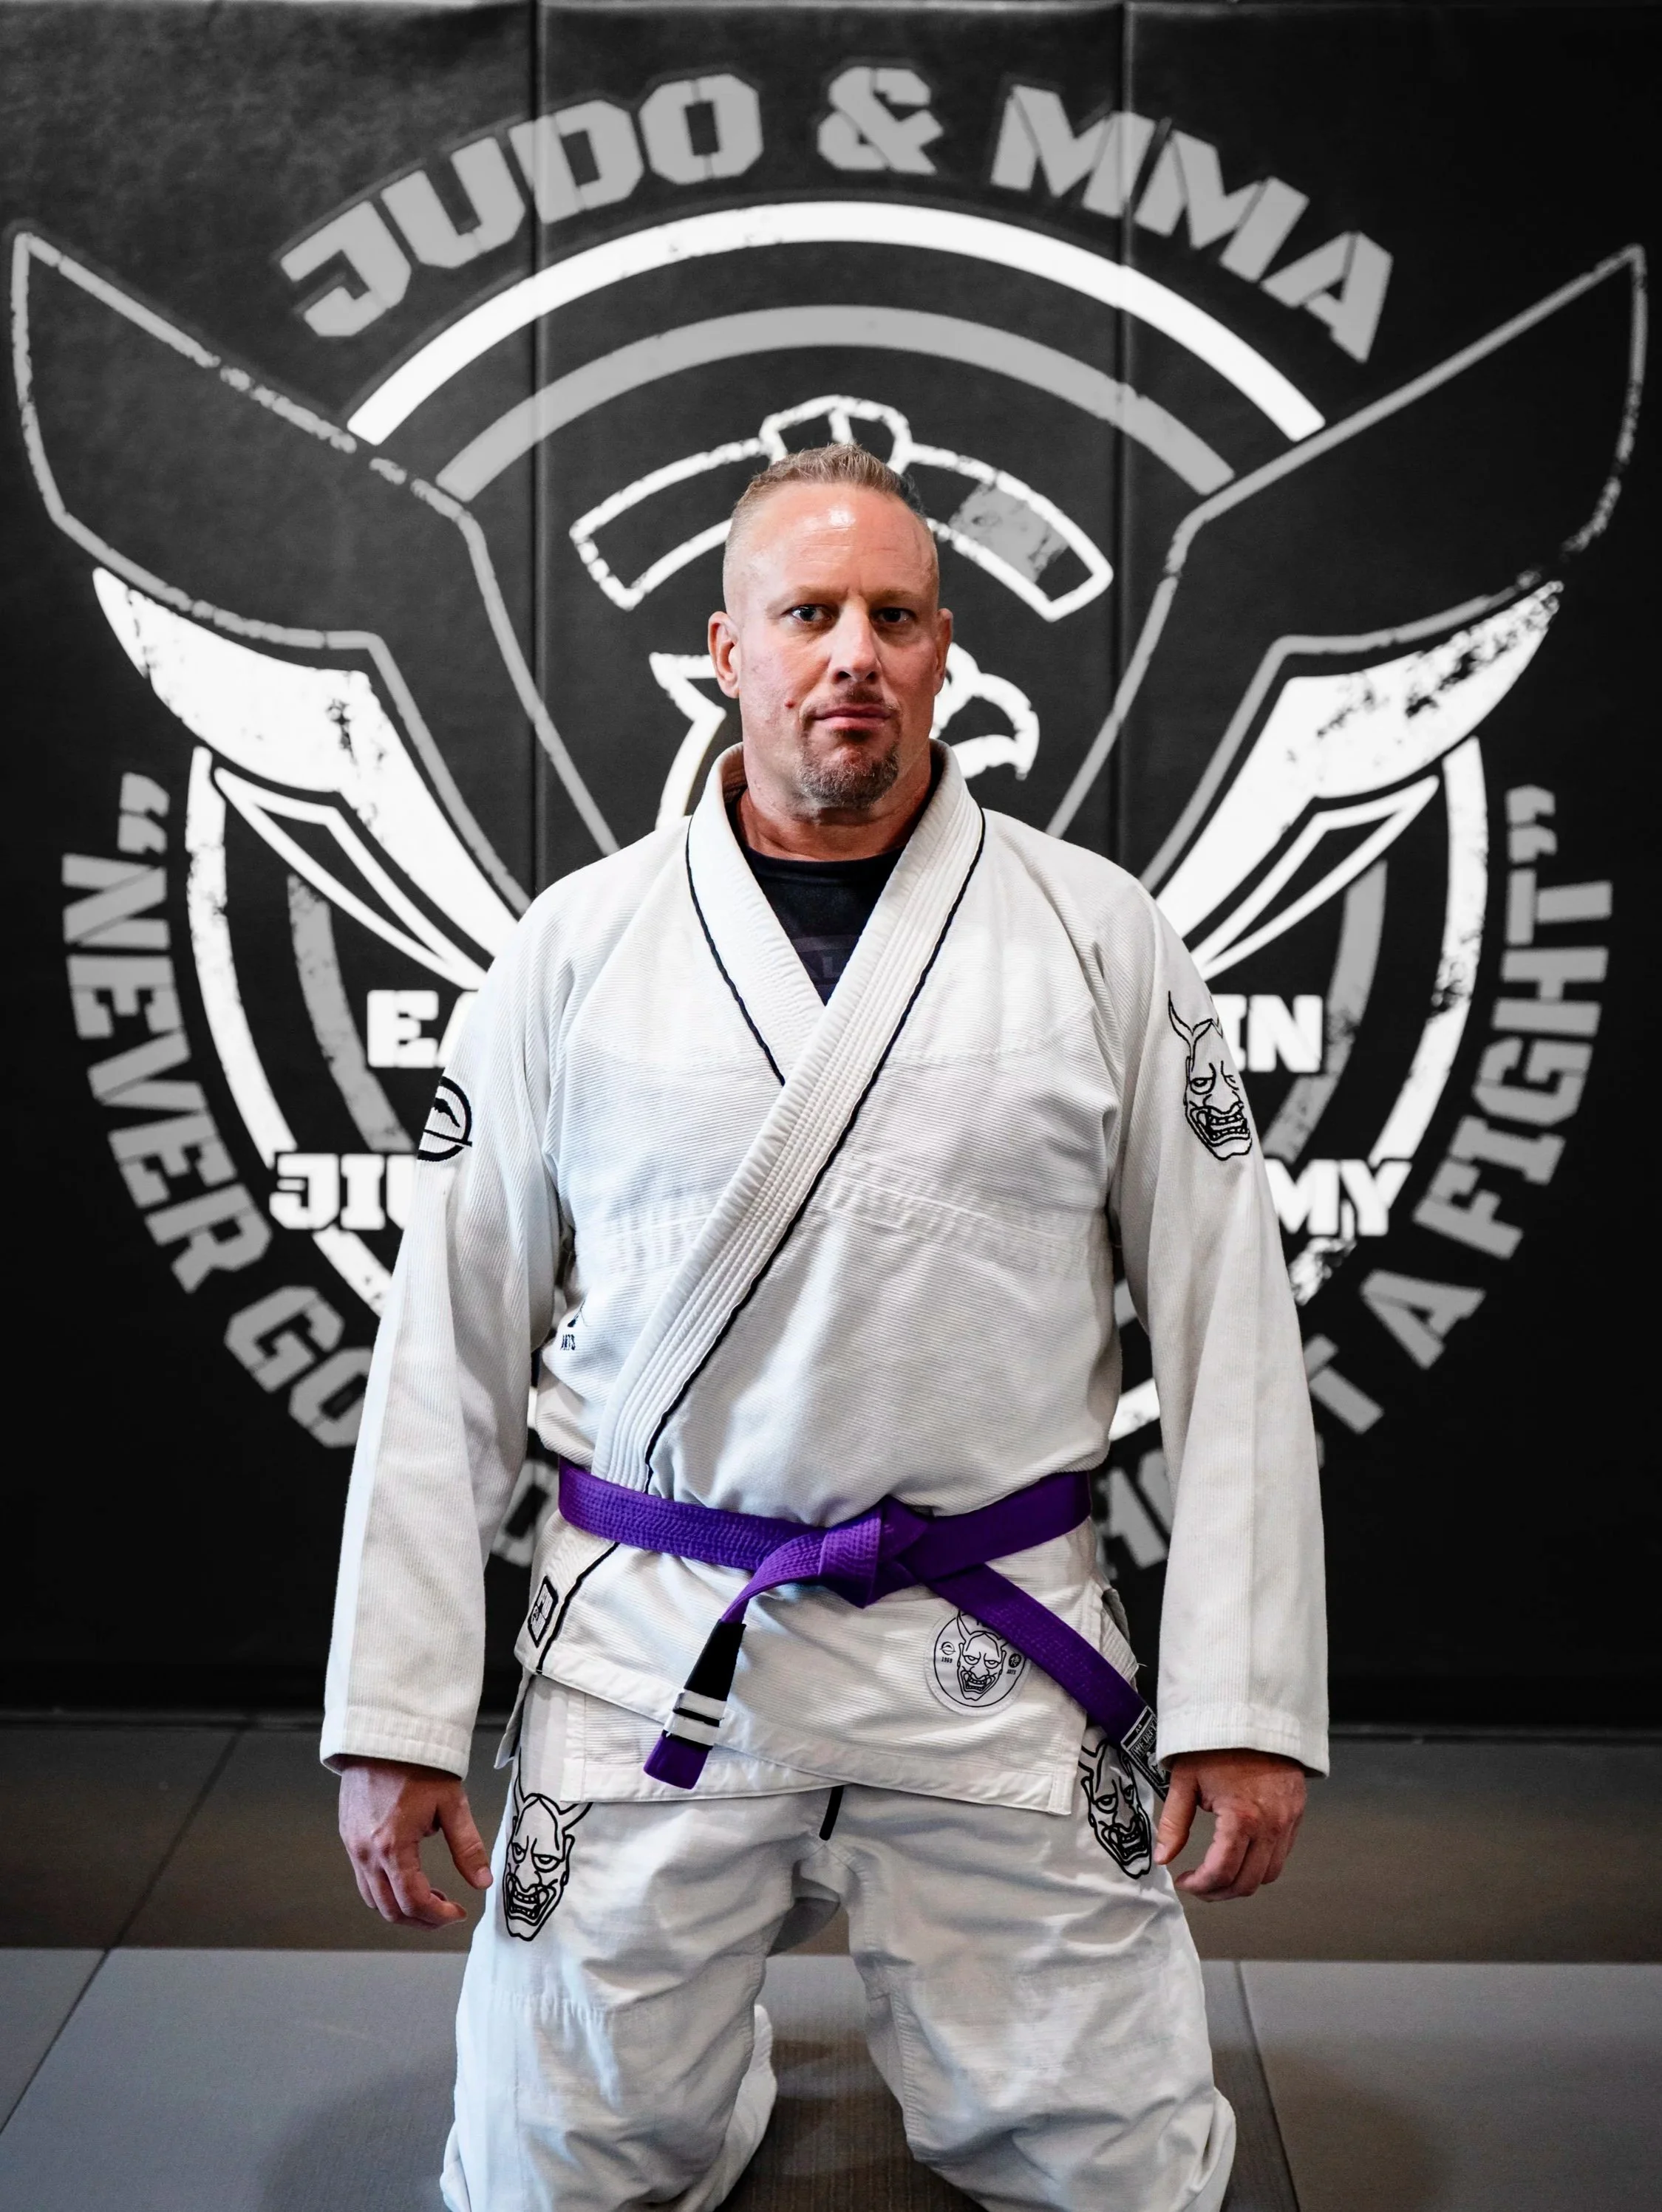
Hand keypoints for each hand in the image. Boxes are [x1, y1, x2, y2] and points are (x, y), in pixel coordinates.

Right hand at [337, 1756, 493, 1927]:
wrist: (384, 1734)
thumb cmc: (419, 1763)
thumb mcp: (452, 1803)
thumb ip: (467, 1847)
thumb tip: (482, 1882)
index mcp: (393, 1847)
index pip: (413, 1902)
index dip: (438, 1915)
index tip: (458, 1913)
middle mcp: (366, 1853)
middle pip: (389, 1910)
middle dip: (420, 1920)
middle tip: (446, 1913)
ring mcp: (352, 1846)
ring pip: (373, 1898)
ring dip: (401, 1907)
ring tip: (431, 1896)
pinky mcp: (348, 1836)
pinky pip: (363, 1878)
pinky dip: (385, 1888)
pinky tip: (408, 1876)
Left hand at [1154, 1747, 1305, 1900]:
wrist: (1255, 1713)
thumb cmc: (1218, 1742)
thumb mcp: (1185, 1779)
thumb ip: (1174, 1823)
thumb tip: (1163, 1857)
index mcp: (1241, 1818)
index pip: (1222, 1873)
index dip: (1199, 1886)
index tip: (1185, 1881)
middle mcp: (1270, 1825)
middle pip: (1247, 1883)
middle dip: (1218, 1891)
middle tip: (1199, 1884)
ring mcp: (1288, 1822)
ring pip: (1268, 1875)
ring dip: (1242, 1882)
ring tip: (1219, 1873)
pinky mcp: (1297, 1815)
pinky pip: (1282, 1855)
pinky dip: (1261, 1864)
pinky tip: (1241, 1854)